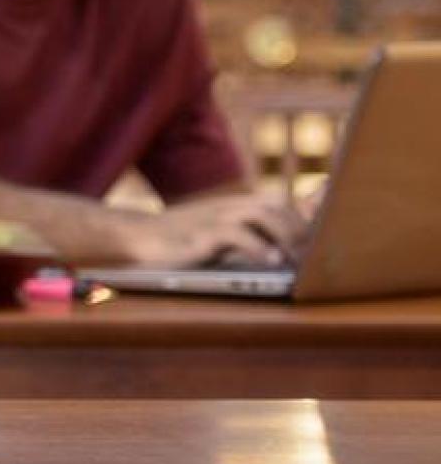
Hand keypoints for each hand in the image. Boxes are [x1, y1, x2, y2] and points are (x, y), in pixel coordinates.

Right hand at [116, 193, 311, 267]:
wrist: (136, 238)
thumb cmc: (178, 242)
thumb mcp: (215, 236)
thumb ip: (244, 237)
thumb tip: (278, 252)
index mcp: (233, 207)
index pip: (279, 203)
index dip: (306, 211)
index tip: (327, 229)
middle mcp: (227, 207)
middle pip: (276, 205)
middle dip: (300, 228)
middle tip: (314, 255)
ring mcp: (213, 218)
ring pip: (261, 213)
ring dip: (285, 234)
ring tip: (296, 257)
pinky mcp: (200, 235)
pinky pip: (235, 233)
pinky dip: (257, 245)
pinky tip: (270, 260)